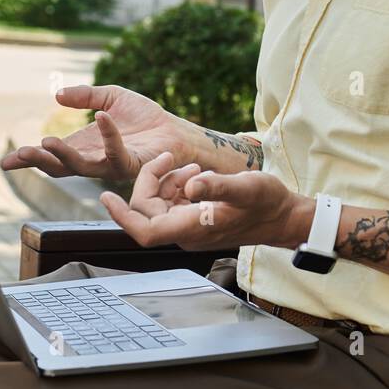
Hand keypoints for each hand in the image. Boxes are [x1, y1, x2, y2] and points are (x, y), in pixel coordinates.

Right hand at [0, 85, 193, 185]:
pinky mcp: (131, 163)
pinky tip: (101, 116)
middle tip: (19, 156)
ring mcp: (110, 165)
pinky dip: (109, 133)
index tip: (4, 162)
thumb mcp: (110, 97)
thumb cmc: (143, 117)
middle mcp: (92, 159)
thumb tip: (56, 95)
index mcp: (83, 146)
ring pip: (81, 167)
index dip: (28, 159)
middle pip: (59, 166)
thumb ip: (85, 96)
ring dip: (63, 156)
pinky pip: (116, 151)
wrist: (173, 129)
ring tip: (45, 143)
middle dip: (38, 162)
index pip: (51, 155)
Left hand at [99, 153, 311, 252]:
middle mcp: (185, 231)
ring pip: (159, 203)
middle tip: (171, 157)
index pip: (144, 230)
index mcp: (191, 228)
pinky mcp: (196, 218)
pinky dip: (177, 184)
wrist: (283, 216)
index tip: (105, 197)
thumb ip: (216, 186)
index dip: (122, 216)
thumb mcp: (244, 188)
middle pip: (147, 209)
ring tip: (192, 166)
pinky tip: (196, 173)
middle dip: (152, 180)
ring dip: (167, 180)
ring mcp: (189, 226)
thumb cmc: (267, 204)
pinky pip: (173, 202)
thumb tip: (190, 185)